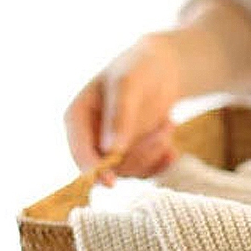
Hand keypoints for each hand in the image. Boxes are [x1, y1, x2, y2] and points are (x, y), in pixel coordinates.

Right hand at [63, 30, 187, 185]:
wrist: (162, 68)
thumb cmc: (139, 68)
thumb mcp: (128, 85)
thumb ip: (120, 116)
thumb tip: (111, 151)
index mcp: (77, 118)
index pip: (79, 153)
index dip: (92, 170)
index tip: (111, 182)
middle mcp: (91, 138)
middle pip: (110, 167)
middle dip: (140, 153)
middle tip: (164, 129)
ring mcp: (113, 149)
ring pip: (132, 170)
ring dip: (155, 152)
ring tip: (168, 124)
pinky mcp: (135, 155)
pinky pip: (148, 172)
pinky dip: (163, 161)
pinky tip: (173, 148)